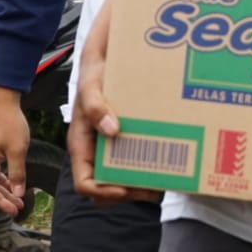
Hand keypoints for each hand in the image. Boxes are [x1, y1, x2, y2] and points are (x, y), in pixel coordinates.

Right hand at [0, 88, 29, 215]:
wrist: (3, 101)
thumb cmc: (8, 120)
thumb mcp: (18, 150)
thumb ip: (18, 173)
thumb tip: (18, 192)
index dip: (0, 203)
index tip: (13, 210)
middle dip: (3, 199)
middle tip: (17, 207)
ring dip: (4, 190)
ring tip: (17, 199)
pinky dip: (2, 179)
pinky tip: (12, 184)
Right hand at [68, 29, 160, 206]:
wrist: (108, 60)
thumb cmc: (94, 74)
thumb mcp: (90, 86)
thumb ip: (94, 106)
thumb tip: (111, 130)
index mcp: (82, 145)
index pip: (85, 182)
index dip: (103, 192)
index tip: (125, 189)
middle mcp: (96, 151)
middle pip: (106, 188)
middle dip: (128, 192)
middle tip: (153, 187)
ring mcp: (112, 147)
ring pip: (123, 178)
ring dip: (141, 183)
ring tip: (164, 179)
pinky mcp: (128, 139)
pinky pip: (137, 160)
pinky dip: (150, 166)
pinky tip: (168, 161)